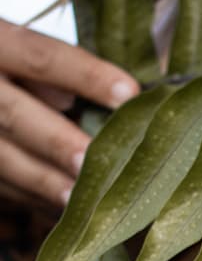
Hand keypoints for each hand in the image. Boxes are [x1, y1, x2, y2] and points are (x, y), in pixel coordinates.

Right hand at [0, 19, 138, 212]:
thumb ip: (59, 70)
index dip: (85, 75)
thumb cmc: (12, 63)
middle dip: (56, 141)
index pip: (42, 56)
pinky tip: (66, 211)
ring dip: (44, 181)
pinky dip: (33, 196)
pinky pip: (1, 182)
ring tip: (82, 200)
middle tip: (94, 163)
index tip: (129, 94)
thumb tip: (120, 99)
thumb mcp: (26, 50)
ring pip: (2, 157)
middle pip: (14, 115)